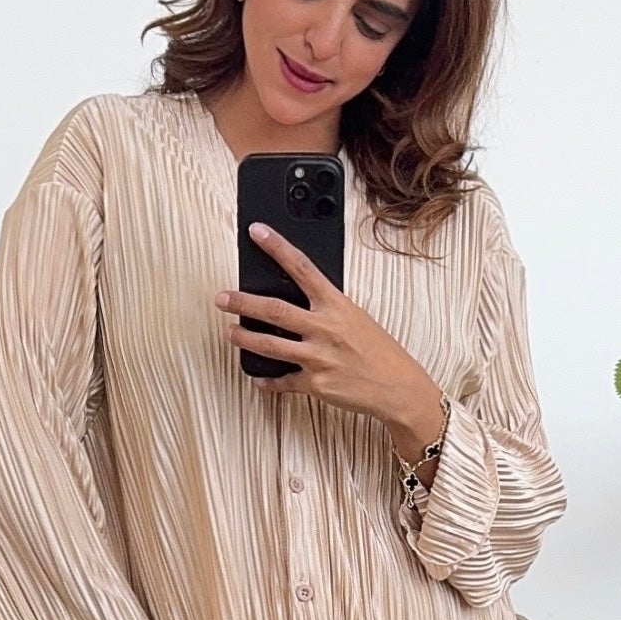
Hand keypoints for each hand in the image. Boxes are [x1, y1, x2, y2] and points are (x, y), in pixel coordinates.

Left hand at [217, 226, 447, 461]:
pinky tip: (257, 378)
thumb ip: (327, 308)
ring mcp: (318, 358)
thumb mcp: (357, 318)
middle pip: (274, 309)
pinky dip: (267, 380)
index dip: (277, 247)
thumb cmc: (381, 351)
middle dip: (242, 302)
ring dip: (244, 337)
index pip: (302, 268)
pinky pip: (282, 382)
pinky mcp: (315, 384)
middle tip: (221, 297)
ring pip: (269, 345)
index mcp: (336, 305)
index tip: (257, 231)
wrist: (398, 388)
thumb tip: (299, 298)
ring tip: (229, 332)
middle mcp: (324, 328)